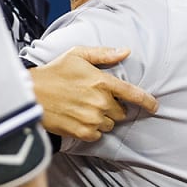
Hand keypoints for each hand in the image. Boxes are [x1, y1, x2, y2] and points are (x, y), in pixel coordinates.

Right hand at [30, 47, 157, 141]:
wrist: (31, 94)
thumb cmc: (54, 72)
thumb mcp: (77, 55)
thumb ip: (103, 54)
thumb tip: (126, 51)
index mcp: (102, 81)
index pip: (133, 94)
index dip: (147, 101)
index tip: (154, 106)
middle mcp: (100, 101)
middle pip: (121, 112)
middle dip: (113, 107)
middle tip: (94, 99)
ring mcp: (92, 118)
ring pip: (110, 124)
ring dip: (102, 118)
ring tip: (83, 108)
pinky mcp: (82, 132)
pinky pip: (98, 135)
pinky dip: (92, 129)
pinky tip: (78, 118)